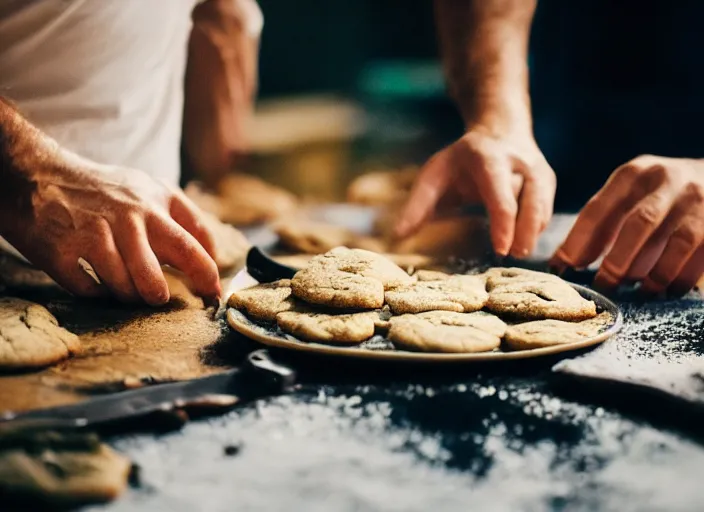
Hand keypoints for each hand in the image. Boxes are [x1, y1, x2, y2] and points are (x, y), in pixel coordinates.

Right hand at [1, 163, 220, 304]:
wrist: (36, 175)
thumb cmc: (102, 193)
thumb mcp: (146, 190)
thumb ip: (178, 218)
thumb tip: (211, 256)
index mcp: (157, 199)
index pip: (195, 241)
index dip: (208, 273)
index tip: (209, 291)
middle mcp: (131, 214)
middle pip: (168, 260)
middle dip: (174, 288)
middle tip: (163, 300)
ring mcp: (96, 231)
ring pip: (128, 285)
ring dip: (130, 296)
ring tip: (126, 292)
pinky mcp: (63, 250)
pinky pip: (89, 290)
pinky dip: (96, 295)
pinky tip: (96, 286)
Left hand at [394, 127, 555, 256]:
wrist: (499, 131)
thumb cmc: (460, 160)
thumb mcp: (434, 175)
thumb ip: (418, 205)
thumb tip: (398, 237)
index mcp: (488, 158)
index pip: (501, 194)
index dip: (504, 223)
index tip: (501, 249)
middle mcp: (519, 162)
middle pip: (530, 201)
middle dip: (525, 231)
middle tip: (514, 256)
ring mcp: (539, 171)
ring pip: (543, 206)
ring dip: (534, 232)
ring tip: (520, 253)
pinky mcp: (548, 183)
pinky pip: (547, 210)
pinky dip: (538, 229)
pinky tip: (524, 243)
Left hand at [551, 155, 703, 295]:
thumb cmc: (660, 194)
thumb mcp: (630, 194)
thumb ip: (603, 222)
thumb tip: (566, 262)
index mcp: (632, 175)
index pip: (598, 210)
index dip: (578, 241)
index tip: (563, 266)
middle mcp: (665, 181)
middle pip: (638, 224)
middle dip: (618, 260)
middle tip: (603, 286)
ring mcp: (697, 200)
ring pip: (674, 243)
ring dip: (653, 275)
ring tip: (639, 294)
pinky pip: (698, 256)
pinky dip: (680, 278)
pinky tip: (667, 291)